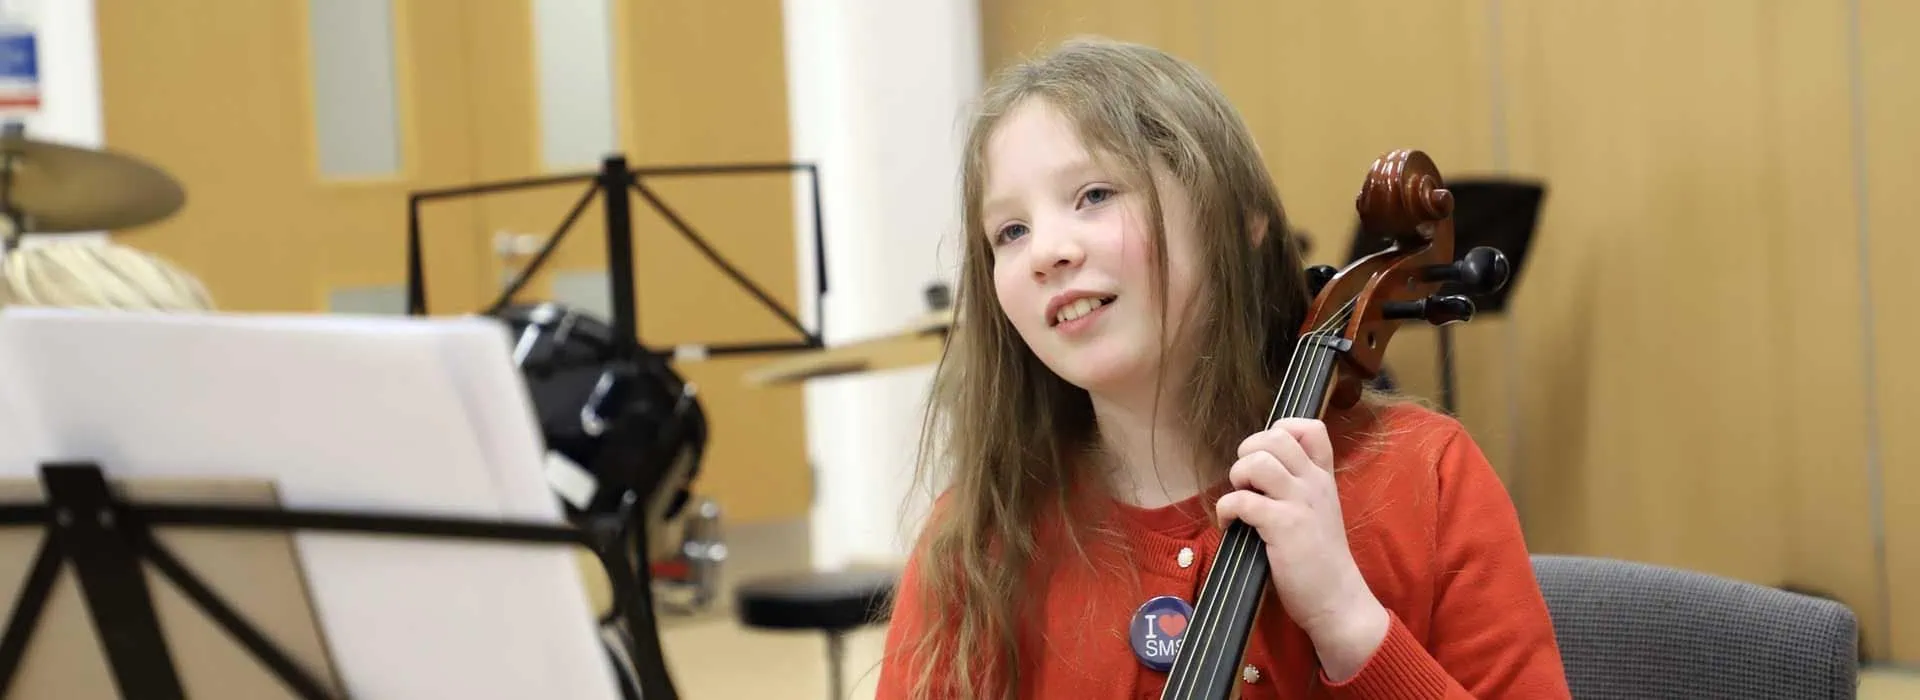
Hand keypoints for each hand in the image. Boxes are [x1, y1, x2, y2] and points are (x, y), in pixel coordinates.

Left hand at [1214, 418, 1388, 680]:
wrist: (1337, 599)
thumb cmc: (1321, 559)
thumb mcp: (1319, 512)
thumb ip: (1299, 488)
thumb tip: (1258, 470)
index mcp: (1322, 478)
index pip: (1310, 428)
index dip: (1280, 430)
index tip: (1267, 455)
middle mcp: (1313, 484)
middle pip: (1276, 437)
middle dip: (1249, 451)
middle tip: (1246, 481)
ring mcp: (1300, 503)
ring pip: (1258, 462)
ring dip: (1238, 477)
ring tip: (1240, 500)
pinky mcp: (1283, 526)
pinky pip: (1242, 501)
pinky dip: (1226, 510)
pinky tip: (1230, 524)